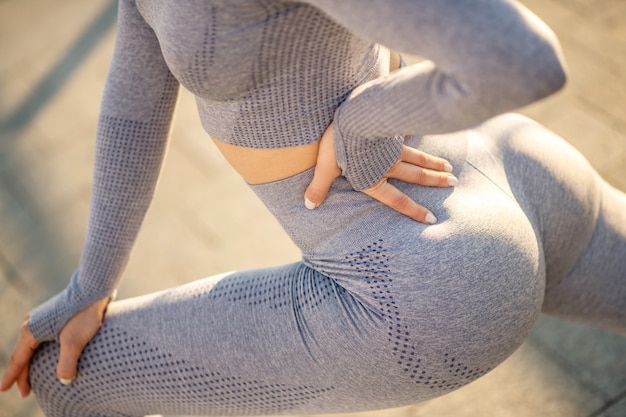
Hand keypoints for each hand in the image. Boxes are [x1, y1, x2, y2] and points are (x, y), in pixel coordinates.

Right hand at [1, 298, 108, 396]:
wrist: (93, 289)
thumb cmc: (83, 314)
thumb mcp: (74, 342)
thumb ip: (67, 364)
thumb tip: (64, 380)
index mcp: (31, 331)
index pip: (18, 359)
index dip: (12, 376)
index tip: (3, 389)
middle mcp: (31, 323)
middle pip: (23, 353)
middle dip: (23, 373)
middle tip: (25, 392)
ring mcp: (41, 317)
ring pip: (32, 345)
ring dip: (31, 361)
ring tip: (33, 376)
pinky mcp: (53, 314)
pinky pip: (40, 338)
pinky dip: (39, 350)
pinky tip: (46, 355)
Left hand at [304, 122, 456, 223]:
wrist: (353, 115)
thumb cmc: (338, 143)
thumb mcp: (326, 167)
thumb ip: (319, 187)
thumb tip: (308, 206)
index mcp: (373, 180)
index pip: (397, 200)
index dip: (413, 210)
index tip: (431, 218)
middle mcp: (388, 166)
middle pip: (416, 176)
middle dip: (435, 182)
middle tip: (453, 184)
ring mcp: (393, 148)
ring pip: (419, 158)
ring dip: (435, 165)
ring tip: (450, 169)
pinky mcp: (392, 131)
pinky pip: (410, 140)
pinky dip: (421, 144)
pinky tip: (428, 141)